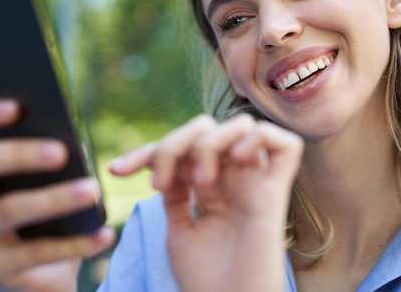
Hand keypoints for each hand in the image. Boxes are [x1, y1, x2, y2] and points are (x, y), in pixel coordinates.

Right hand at [0, 99, 115, 291]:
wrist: (46, 274)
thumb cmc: (51, 217)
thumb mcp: (50, 185)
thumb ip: (53, 159)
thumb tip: (74, 142)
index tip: (16, 106)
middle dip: (19, 153)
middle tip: (62, 152)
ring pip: (8, 209)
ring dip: (54, 198)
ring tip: (92, 191)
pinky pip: (33, 254)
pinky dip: (75, 244)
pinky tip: (105, 234)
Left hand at [110, 114, 303, 291]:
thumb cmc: (204, 280)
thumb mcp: (178, 227)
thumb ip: (176, 190)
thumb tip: (165, 159)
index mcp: (211, 188)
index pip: (181, 149)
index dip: (146, 152)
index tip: (116, 171)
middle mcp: (234, 181)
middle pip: (208, 128)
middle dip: (174, 144)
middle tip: (159, 183)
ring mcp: (256, 184)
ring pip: (242, 125)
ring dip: (210, 144)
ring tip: (199, 182)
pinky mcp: (277, 192)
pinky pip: (284, 143)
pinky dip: (256, 138)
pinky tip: (236, 159)